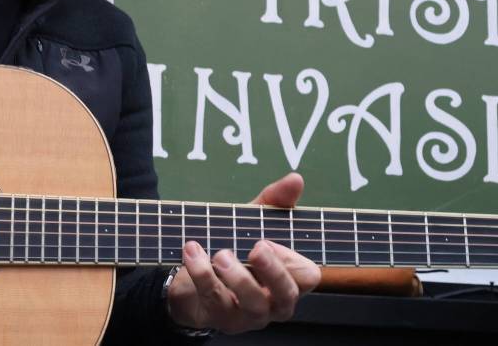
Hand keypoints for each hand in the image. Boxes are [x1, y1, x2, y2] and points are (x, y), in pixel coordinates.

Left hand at [166, 173, 320, 333]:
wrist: (189, 275)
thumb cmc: (233, 248)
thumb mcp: (252, 221)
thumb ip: (275, 200)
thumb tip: (296, 178)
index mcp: (287, 279)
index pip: (308, 276)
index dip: (293, 259)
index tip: (268, 239)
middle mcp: (273, 302)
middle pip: (287, 296)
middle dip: (273, 272)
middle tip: (256, 248)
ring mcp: (247, 315)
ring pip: (253, 305)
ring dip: (237, 276)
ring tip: (220, 254)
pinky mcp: (220, 319)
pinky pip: (215, 300)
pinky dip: (202, 273)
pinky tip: (193, 252)